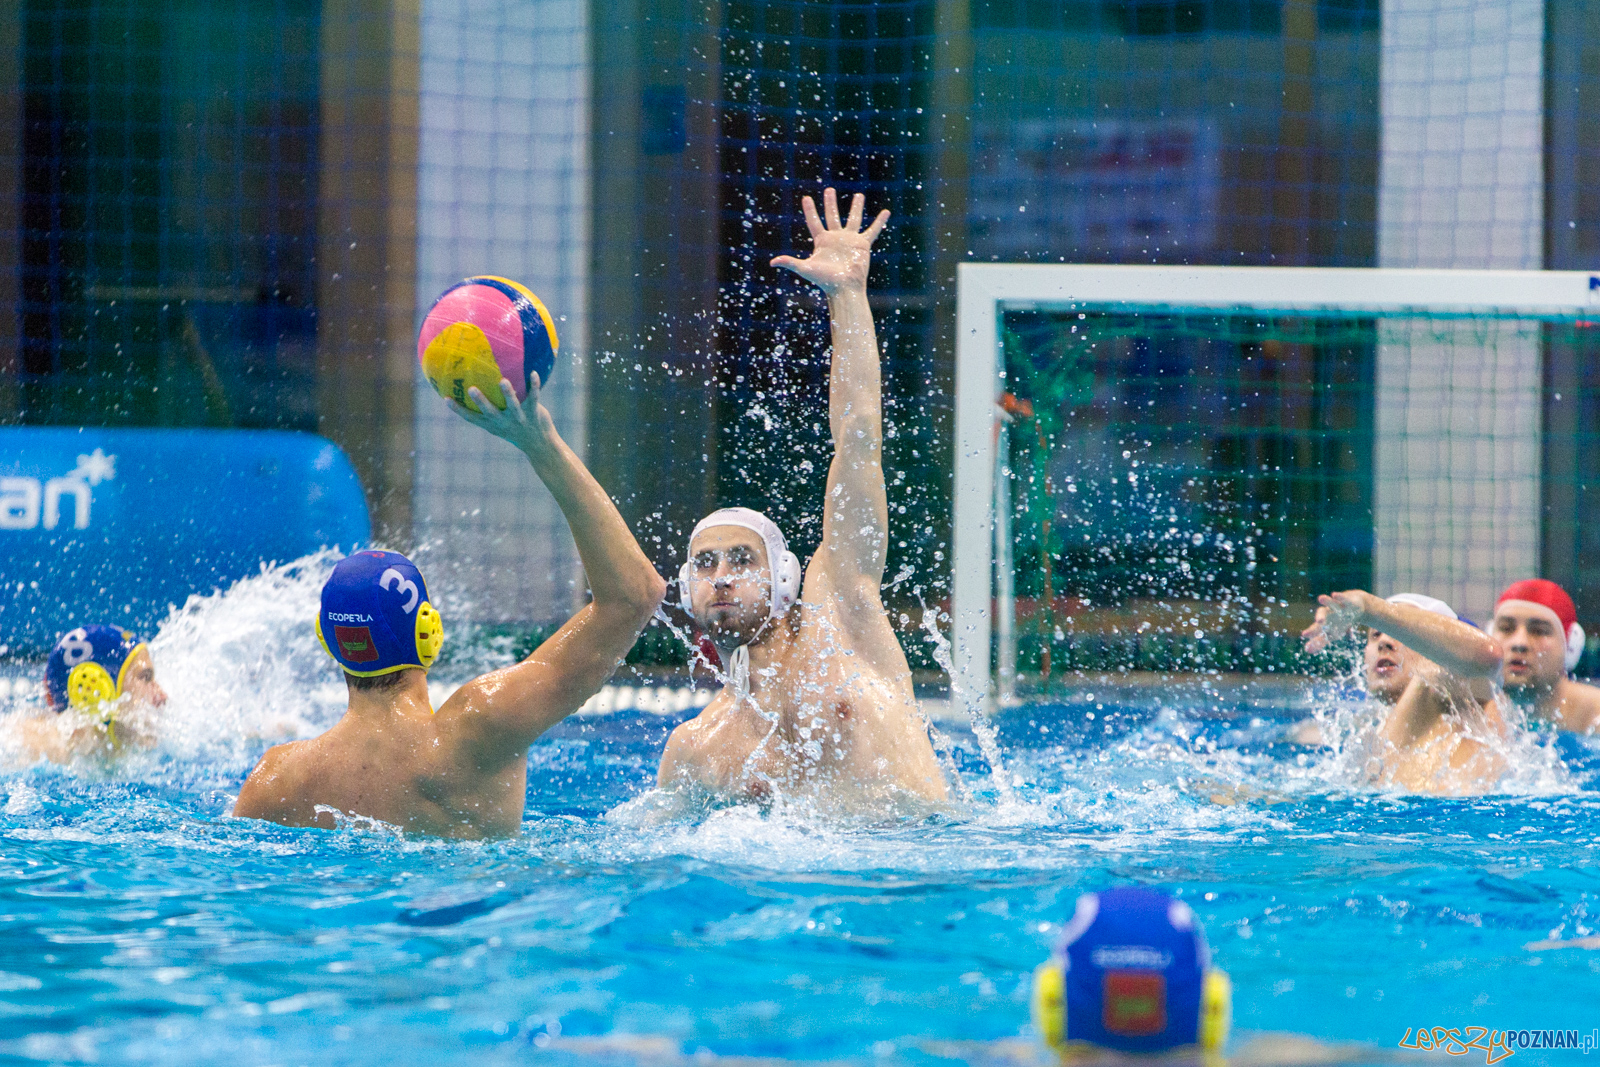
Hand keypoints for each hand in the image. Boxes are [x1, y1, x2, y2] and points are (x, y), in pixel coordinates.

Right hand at [448, 372, 559, 459]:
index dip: (458, 410)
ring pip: (512, 405)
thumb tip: (474, 386)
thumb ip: (489, 410)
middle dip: (480, 401)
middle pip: (490, 412)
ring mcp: (519, 418)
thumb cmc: (516, 430)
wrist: (540, 445)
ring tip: (503, 381)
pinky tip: (534, 373)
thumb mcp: (500, 424)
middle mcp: (504, 422)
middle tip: (471, 389)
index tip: (445, 398)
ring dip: (508, 393)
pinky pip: (534, 397)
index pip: (472, 418)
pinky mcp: (533, 413)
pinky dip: (535, 385)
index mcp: (492, 424)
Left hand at [770, 187, 888, 295]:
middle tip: (829, 190)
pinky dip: (880, 222)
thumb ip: (790, 263)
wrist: (845, 288)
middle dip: (830, 203)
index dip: (810, 210)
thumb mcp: (806, 269)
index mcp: (822, 241)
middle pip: (832, 216)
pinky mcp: (862, 244)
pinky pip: (873, 230)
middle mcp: (836, 238)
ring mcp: (850, 240)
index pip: (814, 221)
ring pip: (853, 219)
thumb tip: (772, 262)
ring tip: (859, 195)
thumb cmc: (826, 281)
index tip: (806, 198)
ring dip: (856, 207)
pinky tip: (886, 212)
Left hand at [1301, 590, 1370, 652]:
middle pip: (1322, 614)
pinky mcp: (1348, 601)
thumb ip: (1320, 641)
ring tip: (1320, 597)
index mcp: (1324, 622)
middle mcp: (1329, 613)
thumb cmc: (1340, 621)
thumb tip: (1307, 651)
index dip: (1312, 632)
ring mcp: (1338, 606)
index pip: (1317, 628)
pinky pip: (1344, 598)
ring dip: (1327, 601)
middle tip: (1317, 621)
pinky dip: (1340, 597)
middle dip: (1320, 617)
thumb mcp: (1331, 633)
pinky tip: (1335, 594)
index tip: (1304, 635)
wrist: (1355, 606)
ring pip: (1332, 603)